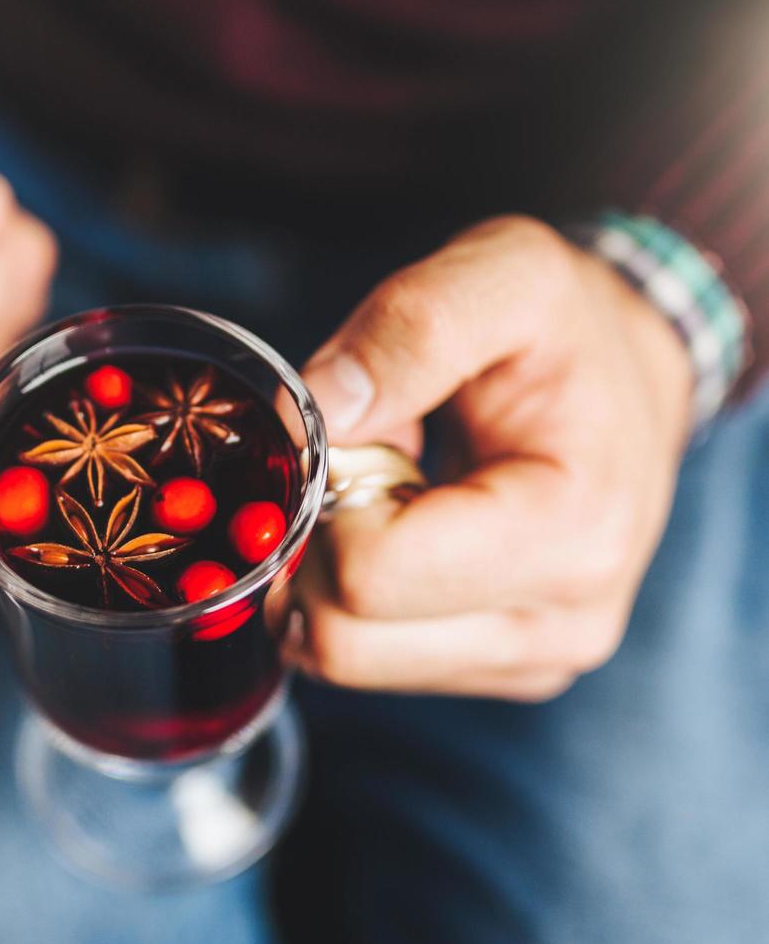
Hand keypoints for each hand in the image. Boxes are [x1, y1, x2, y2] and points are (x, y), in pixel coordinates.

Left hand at [289, 216, 692, 700]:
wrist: (630, 382)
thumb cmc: (568, 329)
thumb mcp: (506, 274)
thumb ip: (409, 330)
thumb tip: (313, 414)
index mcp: (569, 532)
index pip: (370, 576)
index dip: (326, 498)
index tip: (359, 433)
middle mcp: (556, 624)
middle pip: (345, 639)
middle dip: (321, 542)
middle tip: (365, 463)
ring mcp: (528, 662)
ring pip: (343, 660)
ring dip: (333, 570)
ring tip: (392, 492)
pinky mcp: (496, 670)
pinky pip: (366, 661)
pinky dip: (353, 596)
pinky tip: (400, 531)